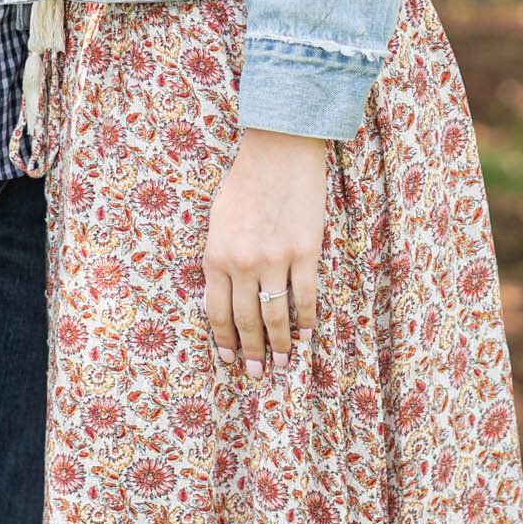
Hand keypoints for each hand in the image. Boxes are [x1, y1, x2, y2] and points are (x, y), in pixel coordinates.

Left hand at [203, 128, 325, 377]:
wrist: (279, 149)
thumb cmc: (245, 180)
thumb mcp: (218, 219)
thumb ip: (220, 257)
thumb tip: (224, 294)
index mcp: (216, 255)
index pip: (216, 312)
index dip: (223, 340)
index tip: (228, 359)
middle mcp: (242, 263)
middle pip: (246, 321)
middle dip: (251, 352)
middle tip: (255, 374)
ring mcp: (275, 259)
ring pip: (276, 316)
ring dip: (278, 346)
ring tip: (282, 365)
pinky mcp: (305, 253)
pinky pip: (306, 298)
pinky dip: (306, 322)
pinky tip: (305, 336)